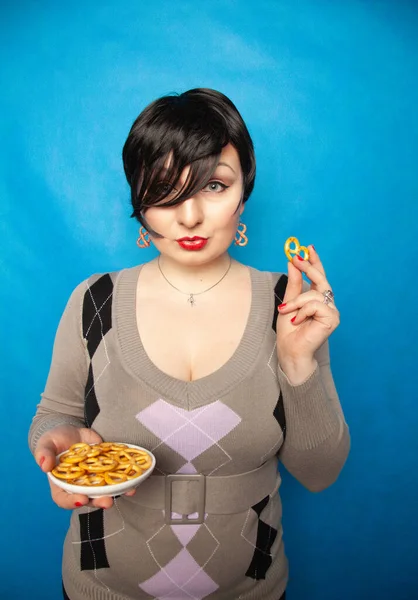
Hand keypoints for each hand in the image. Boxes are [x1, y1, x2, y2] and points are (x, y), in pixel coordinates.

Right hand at [34, 425, 135, 509]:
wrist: (71, 431)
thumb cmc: (54, 440)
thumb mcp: (46, 444)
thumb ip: (44, 454)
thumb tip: (44, 465)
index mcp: (61, 484)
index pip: (64, 499)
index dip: (72, 502)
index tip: (81, 499)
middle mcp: (79, 485)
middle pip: (88, 499)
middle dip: (99, 501)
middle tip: (107, 501)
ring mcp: (94, 479)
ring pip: (106, 491)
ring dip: (117, 493)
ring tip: (128, 491)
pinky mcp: (106, 469)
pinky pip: (116, 477)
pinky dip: (127, 480)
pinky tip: (136, 479)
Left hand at [276, 245, 339, 383]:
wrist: (290, 350)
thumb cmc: (289, 331)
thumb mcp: (288, 303)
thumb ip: (293, 284)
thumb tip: (293, 262)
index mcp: (317, 299)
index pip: (319, 276)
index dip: (315, 262)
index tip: (308, 248)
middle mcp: (327, 304)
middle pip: (321, 280)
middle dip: (308, 267)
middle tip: (296, 258)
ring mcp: (332, 311)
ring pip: (314, 294)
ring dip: (296, 301)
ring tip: (286, 312)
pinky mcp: (332, 319)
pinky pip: (316, 305)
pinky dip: (303, 311)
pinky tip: (297, 321)